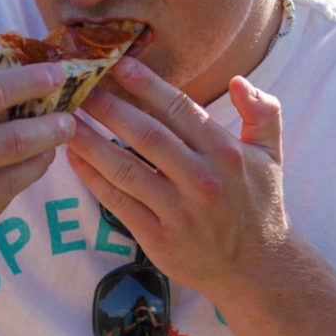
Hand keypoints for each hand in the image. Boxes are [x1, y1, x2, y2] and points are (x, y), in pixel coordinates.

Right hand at [0, 61, 76, 265]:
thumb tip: (1, 102)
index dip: (31, 82)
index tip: (57, 75)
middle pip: (12, 142)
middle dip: (49, 128)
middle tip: (68, 120)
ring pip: (10, 181)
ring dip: (37, 162)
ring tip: (49, 149)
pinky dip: (8, 191)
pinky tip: (14, 178)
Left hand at [66, 58, 289, 299]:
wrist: (257, 269)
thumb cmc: (259, 205)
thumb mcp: (270, 155)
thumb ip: (262, 113)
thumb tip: (237, 81)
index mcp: (225, 153)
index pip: (179, 110)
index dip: (146, 85)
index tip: (118, 65)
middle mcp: (201, 180)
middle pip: (146, 135)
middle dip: (108, 107)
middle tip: (80, 86)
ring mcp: (178, 211)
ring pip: (125, 168)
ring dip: (91, 142)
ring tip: (65, 120)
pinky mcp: (158, 238)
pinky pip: (118, 202)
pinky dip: (93, 179)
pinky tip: (73, 159)